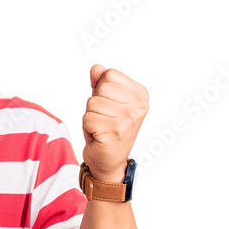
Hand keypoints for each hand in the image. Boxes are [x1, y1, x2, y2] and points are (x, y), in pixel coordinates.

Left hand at [81, 64, 148, 181]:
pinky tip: (98, 137)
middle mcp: (139, 106)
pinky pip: (88, 118)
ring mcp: (129, 118)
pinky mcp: (115, 131)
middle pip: (101, 87)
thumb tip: (96, 68)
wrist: (108, 161)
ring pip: (92, 103)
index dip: (102, 90)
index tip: (109, 107)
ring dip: (91, 116)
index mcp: (141, 95)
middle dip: (95, 103)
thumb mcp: (105, 101)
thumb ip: (100, 82)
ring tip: (101, 128)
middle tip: (104, 119)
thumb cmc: (107, 129)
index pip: (109, 74)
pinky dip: (88, 128)